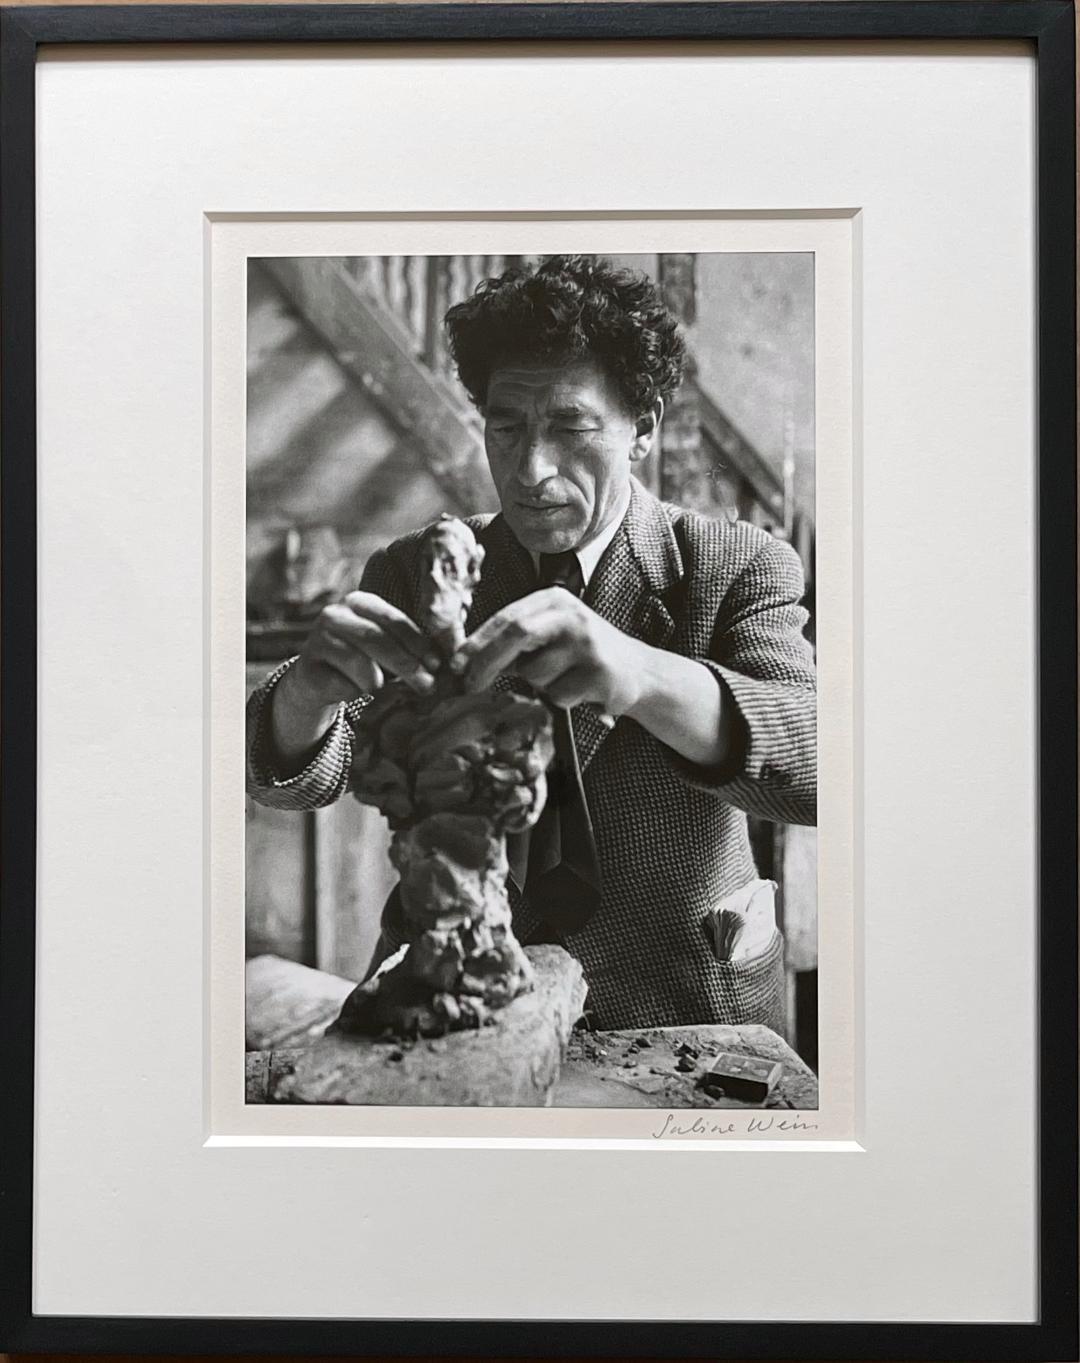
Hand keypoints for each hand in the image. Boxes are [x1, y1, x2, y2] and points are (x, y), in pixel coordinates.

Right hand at [271, 592, 439, 763]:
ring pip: (359, 662)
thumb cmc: (361, 660)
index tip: (437, 664)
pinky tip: (357, 693)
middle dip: (407, 664)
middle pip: (377, 639)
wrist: (316, 679)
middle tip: (427, 685)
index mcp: (360, 602)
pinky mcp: (307, 668)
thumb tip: (440, 662)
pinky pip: (342, 684)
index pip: (394, 620)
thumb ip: (406, 646)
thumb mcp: (384, 646)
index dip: (418, 643)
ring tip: (392, 690)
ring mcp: (317, 640)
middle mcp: (335, 615)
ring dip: (381, 681)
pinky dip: (356, 693)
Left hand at [450, 588, 645, 713]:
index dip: (476, 642)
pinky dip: (561, 700)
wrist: (638, 671)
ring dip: (538, 686)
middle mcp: (571, 614)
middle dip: (487, 662)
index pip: (506, 617)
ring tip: (564, 678)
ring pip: (536, 674)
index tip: (454, 664)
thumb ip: (515, 642)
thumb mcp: (549, 637)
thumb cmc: (581, 656)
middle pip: (517, 634)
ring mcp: (588, 641)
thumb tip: (464, 662)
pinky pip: (559, 695)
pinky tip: (582, 690)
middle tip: (469, 685)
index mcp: (553, 600)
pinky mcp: (600, 671)